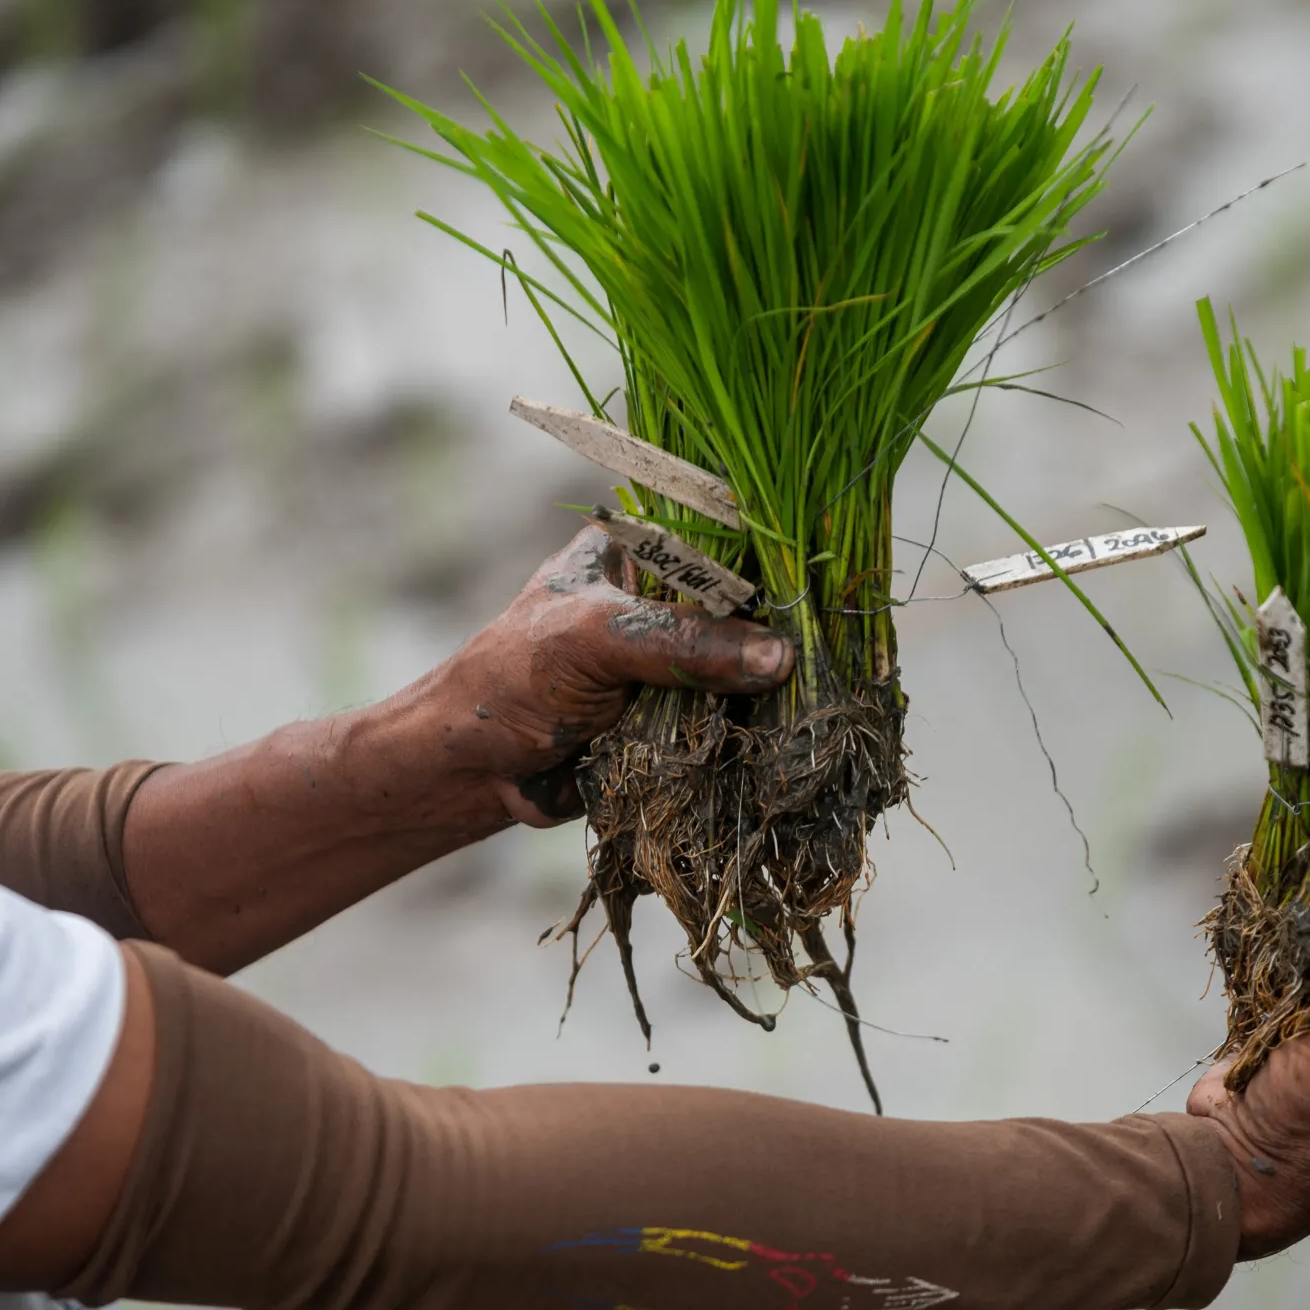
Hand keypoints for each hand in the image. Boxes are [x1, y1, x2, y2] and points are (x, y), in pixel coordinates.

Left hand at [414, 523, 794, 826]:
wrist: (470, 773)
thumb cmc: (509, 680)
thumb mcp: (595, 640)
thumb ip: (681, 640)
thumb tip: (777, 657)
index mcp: (637, 550)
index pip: (725, 537)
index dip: (775, 555)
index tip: (827, 579)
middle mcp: (662, 599)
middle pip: (747, 606)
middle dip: (786, 628)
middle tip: (839, 646)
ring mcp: (674, 661)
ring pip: (748, 668)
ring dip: (777, 688)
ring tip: (831, 692)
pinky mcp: (680, 718)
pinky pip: (734, 719)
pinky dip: (758, 731)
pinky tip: (800, 731)